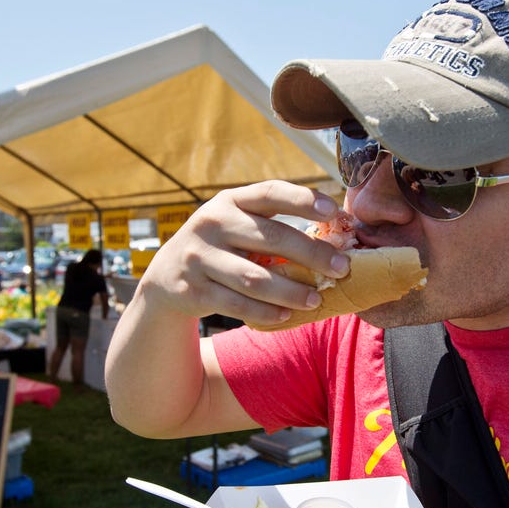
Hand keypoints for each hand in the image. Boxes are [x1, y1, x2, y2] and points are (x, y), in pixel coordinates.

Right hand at [136, 181, 350, 326]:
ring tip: (316, 299)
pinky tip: (287, 314)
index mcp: (229, 201)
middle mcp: (211, 223)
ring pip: (255, 278)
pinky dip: (266, 312)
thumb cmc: (220, 248)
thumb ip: (272, 227)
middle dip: (311, 254)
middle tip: (341, 268)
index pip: (270, 192)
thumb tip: (334, 239)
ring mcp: (198, 257)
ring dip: (291, 290)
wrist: (166, 278)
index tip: (334, 210)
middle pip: (271, 238)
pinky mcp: (193, 290)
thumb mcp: (236, 226)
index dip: (303, 199)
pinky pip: (237, 305)